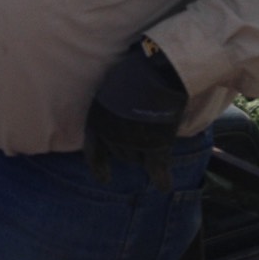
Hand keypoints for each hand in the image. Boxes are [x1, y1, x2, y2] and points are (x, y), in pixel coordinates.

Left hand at [84, 40, 187, 191]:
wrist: (156, 73)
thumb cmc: (134, 72)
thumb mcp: (112, 88)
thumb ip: (113, 107)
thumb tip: (120, 113)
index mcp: (97, 118)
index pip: (93, 150)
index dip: (98, 166)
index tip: (104, 179)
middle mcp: (111, 135)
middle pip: (121, 154)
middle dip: (131, 147)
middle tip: (144, 130)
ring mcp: (132, 144)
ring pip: (139, 160)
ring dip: (147, 153)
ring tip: (158, 133)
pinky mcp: (155, 148)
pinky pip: (157, 170)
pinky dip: (162, 179)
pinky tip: (165, 186)